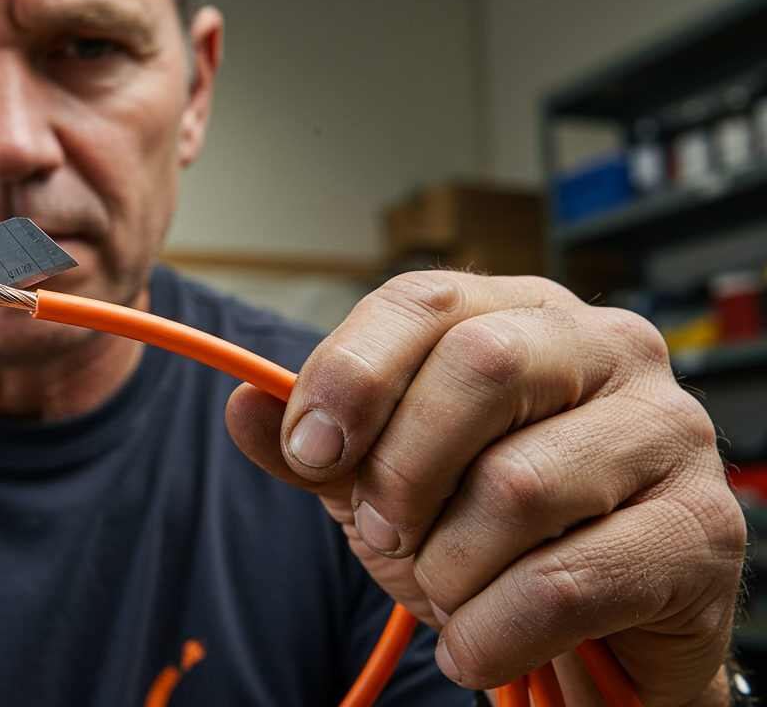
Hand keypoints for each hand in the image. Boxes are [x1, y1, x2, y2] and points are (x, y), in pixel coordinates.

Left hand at [226, 271, 743, 704]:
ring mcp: (667, 433)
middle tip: (385, 532)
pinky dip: (493, 630)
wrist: (592, 630)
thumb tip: (243, 406)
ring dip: (447, 567)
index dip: (350, 374)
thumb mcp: (386, 480)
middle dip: (402, 470)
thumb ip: (319, 445)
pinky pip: (565, 582)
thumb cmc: (487, 535)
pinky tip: (476, 644)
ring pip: (517, 486)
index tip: (308, 452)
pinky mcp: (702, 529)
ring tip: (445, 592)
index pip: (423, 299)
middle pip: (479, 367)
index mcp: (521, 313)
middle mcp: (607, 349)